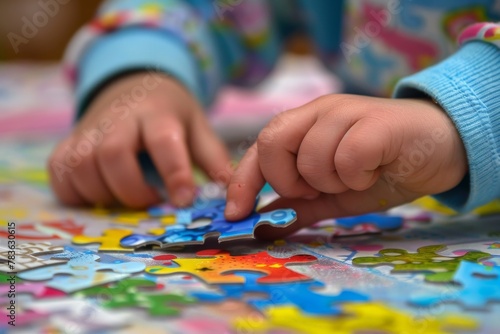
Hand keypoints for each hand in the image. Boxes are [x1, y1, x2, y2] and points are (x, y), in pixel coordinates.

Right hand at [49, 72, 229, 208]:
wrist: (134, 86)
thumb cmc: (169, 114)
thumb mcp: (197, 127)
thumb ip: (213, 159)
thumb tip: (233, 192)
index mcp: (158, 113)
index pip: (163, 141)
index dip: (174, 173)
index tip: (184, 200)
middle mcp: (118, 118)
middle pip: (112, 154)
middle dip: (132, 189)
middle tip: (151, 200)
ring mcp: (88, 130)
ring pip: (81, 166)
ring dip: (103, 193)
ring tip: (128, 197)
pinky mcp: (68, 143)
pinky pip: (60, 173)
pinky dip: (76, 192)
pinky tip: (100, 193)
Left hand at [225, 94, 466, 236]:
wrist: (439, 149)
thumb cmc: (382, 168)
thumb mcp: (333, 194)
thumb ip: (297, 205)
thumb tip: (259, 225)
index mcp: (304, 125)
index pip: (258, 148)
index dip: (242, 182)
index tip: (236, 214)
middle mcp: (320, 111)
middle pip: (272, 142)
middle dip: (288, 179)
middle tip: (318, 187)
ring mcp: (347, 112)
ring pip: (311, 157)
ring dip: (332, 181)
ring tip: (357, 175)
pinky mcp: (376, 122)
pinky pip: (347, 157)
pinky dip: (358, 176)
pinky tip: (375, 170)